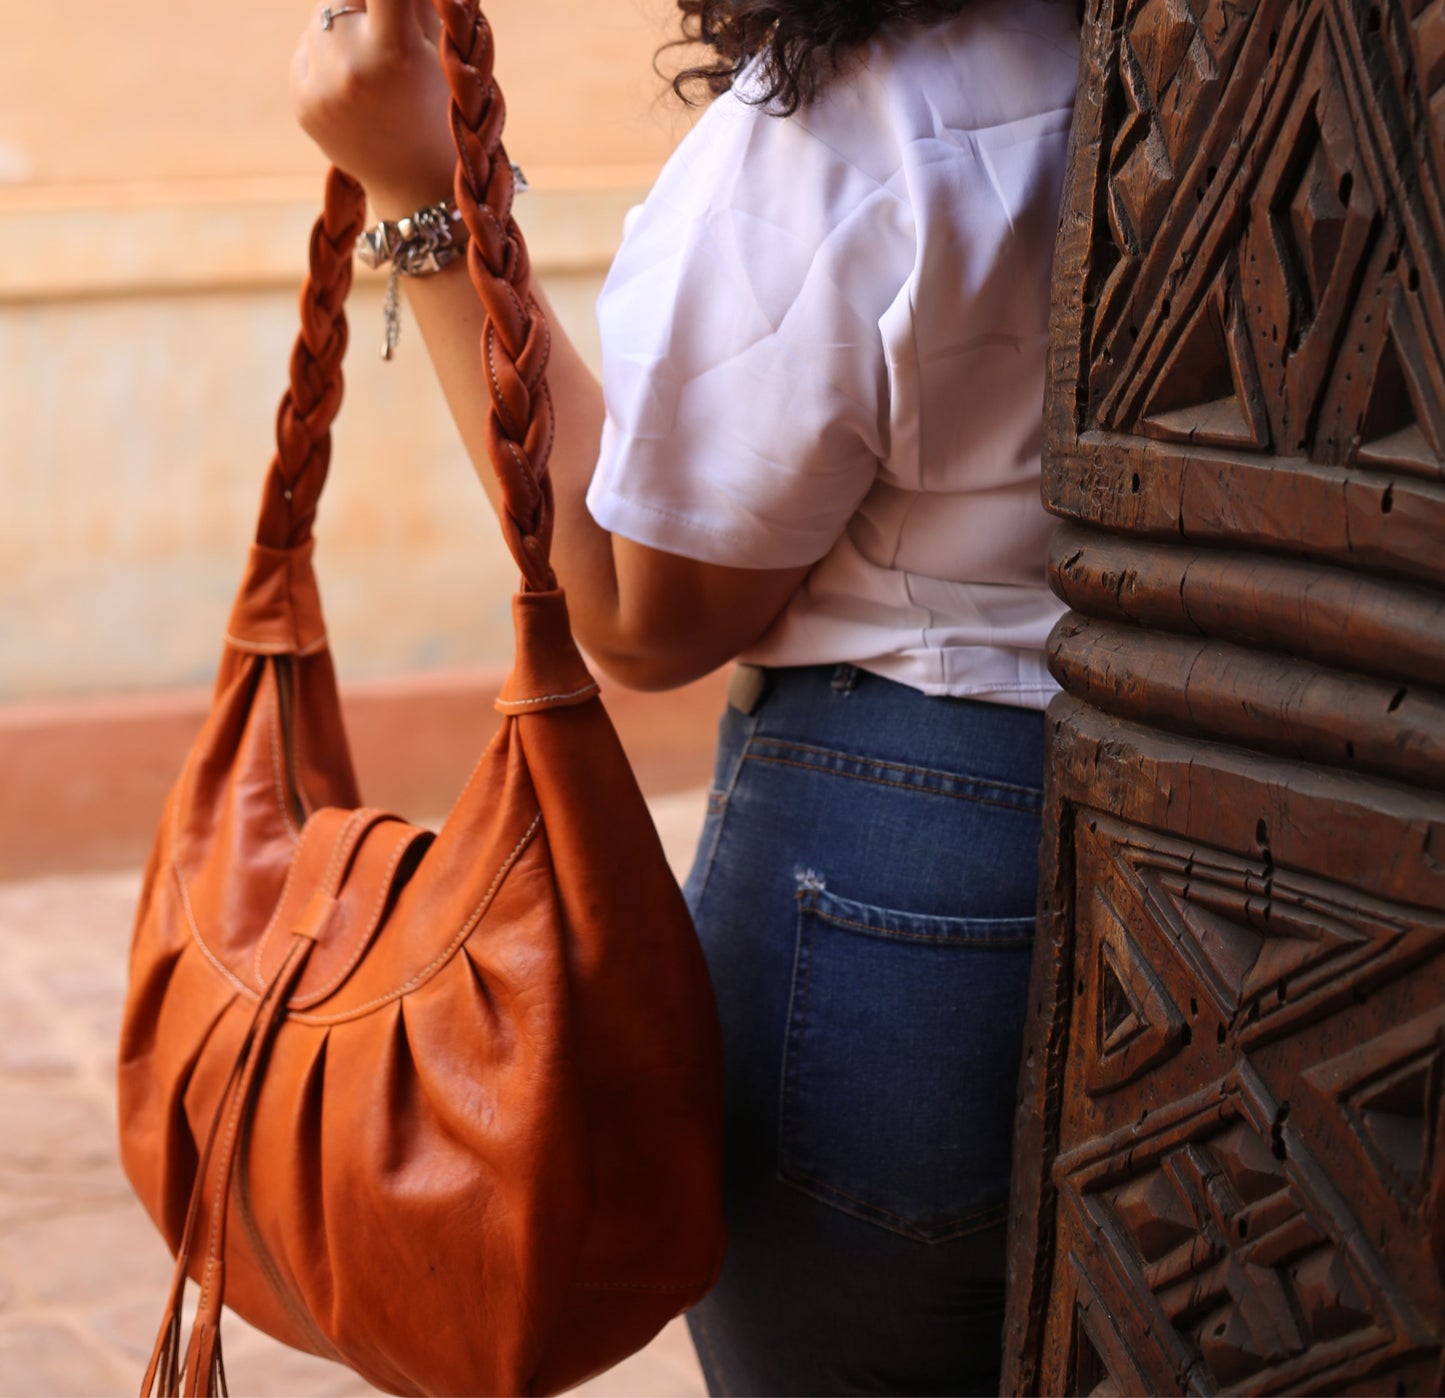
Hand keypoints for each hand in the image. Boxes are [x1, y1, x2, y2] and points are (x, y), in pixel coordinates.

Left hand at [292, 0, 456, 216]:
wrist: (416, 188)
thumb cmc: (440, 110)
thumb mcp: (440, 51)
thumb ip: (415, 0)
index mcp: (393, 53)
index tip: (390, 0)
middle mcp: (349, 66)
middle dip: (366, 2)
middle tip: (388, 33)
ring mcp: (319, 84)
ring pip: (324, 16)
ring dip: (347, 24)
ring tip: (375, 70)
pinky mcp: (301, 98)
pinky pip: (309, 48)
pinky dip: (330, 55)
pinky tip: (357, 91)